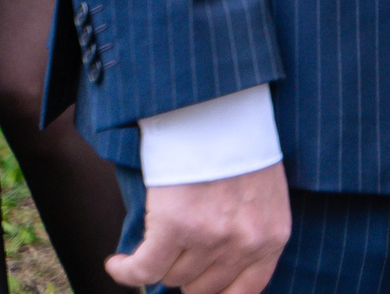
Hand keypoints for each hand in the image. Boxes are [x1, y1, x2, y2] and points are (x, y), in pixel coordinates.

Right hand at [108, 163, 290, 293]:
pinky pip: (142, 271)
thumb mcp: (263, 198)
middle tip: (174, 255)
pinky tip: (117, 262)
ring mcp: (211, 238)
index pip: (244, 292)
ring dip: (158, 263)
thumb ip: (250, 235)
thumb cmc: (238, 151)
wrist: (219, 112)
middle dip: (185, 274)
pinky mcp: (175, 228)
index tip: (195, 288)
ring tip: (154, 242)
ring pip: (172, 278)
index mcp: (272, 237)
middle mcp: (245, 243)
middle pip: (202, 289)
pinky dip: (124, 270)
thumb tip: (216, 272)